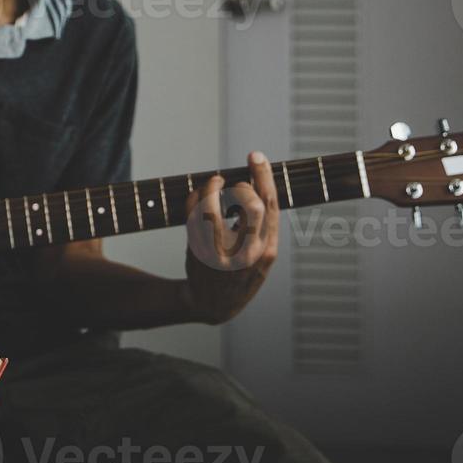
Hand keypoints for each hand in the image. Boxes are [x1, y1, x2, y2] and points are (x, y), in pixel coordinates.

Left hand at [182, 150, 279, 323]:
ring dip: (211, 188)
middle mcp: (247, 254)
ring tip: (214, 181)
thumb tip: (256, 183)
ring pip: (213, 210)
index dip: (263, 176)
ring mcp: (220, 254)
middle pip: (251, 205)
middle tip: (234, 182)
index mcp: (268, 250)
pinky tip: (199, 194)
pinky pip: (193, 217)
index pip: (270, 206)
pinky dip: (195, 198)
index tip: (255, 156)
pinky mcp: (198, 252)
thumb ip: (264, 226)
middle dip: (242, 185)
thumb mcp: (262, 255)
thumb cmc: (241, 273)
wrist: (215, 305)